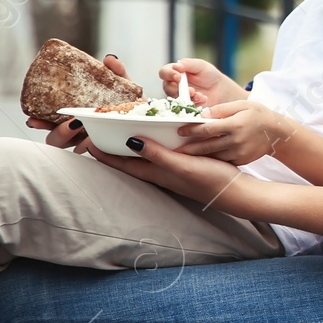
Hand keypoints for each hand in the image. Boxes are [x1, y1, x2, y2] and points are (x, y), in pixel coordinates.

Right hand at [25, 54, 128, 152]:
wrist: (155, 120)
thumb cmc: (134, 103)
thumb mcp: (126, 87)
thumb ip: (118, 74)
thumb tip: (109, 59)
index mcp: (76, 118)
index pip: (51, 122)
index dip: (39, 122)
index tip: (31, 119)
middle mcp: (81, 135)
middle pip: (56, 140)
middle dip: (57, 133)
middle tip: (71, 121)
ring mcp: (93, 145)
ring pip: (74, 149)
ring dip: (77, 140)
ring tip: (83, 127)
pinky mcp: (109, 153)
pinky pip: (97, 155)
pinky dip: (94, 147)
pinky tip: (95, 141)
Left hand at [88, 136, 254, 213]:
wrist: (237, 192)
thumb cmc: (211, 180)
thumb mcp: (184, 165)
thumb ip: (159, 154)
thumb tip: (131, 141)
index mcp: (155, 172)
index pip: (121, 162)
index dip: (103, 152)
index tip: (86, 138)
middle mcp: (159, 172)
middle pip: (128, 159)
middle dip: (112, 147)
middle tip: (99, 131)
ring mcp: (171, 169)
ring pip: (143, 156)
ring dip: (130, 144)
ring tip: (120, 130)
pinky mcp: (183, 165)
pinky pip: (159, 152)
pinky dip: (151, 143)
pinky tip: (156, 135)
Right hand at [159, 57, 243, 106]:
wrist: (220, 88)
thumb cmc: (208, 74)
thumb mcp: (200, 65)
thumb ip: (188, 64)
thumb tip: (176, 66)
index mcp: (174, 72)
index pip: (164, 72)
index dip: (168, 74)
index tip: (178, 77)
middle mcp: (173, 85)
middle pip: (167, 87)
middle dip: (178, 89)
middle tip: (191, 90)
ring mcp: (178, 96)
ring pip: (176, 98)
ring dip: (187, 97)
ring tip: (199, 95)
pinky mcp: (184, 106)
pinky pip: (185, 106)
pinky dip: (195, 103)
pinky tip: (203, 99)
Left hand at [176, 100, 292, 165]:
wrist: (278, 133)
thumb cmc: (259, 115)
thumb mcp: (242, 105)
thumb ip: (221, 109)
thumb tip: (202, 114)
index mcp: (235, 125)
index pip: (207, 129)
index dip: (191, 130)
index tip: (180, 131)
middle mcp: (236, 141)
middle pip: (206, 146)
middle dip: (188, 148)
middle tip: (173, 149)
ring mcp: (239, 153)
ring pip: (212, 156)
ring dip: (197, 157)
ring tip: (182, 155)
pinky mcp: (241, 160)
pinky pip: (222, 161)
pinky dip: (210, 161)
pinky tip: (201, 160)